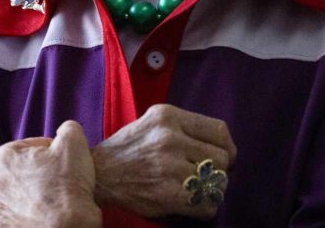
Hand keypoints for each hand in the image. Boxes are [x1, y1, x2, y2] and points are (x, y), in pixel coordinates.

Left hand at [0, 121, 101, 227]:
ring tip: (55, 200)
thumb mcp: (75, 141)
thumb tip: (65, 132)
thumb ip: (67, 128)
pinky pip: (18, 216)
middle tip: (61, 181)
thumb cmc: (69, 185)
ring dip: (34, 194)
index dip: (52, 152)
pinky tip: (47, 215)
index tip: (64, 162)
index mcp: (6, 156)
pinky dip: (30, 215)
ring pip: (20, 194)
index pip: (33, 146)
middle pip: (24, 170)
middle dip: (41, 173)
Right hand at [91, 104, 235, 219]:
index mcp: (168, 115)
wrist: (97, 175)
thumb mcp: (151, 123)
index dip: (227, 147)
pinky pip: (207, 204)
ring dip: (212, 190)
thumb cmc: (126, 149)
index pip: (219, 130)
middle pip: (222, 158)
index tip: (222, 157)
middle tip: (205, 176)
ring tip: (197, 189)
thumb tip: (222, 145)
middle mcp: (170, 137)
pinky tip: (191, 203)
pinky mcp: (169, 193)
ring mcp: (170, 166)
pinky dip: (205, 208)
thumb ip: (182, 127)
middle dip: (218, 170)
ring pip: (218, 182)